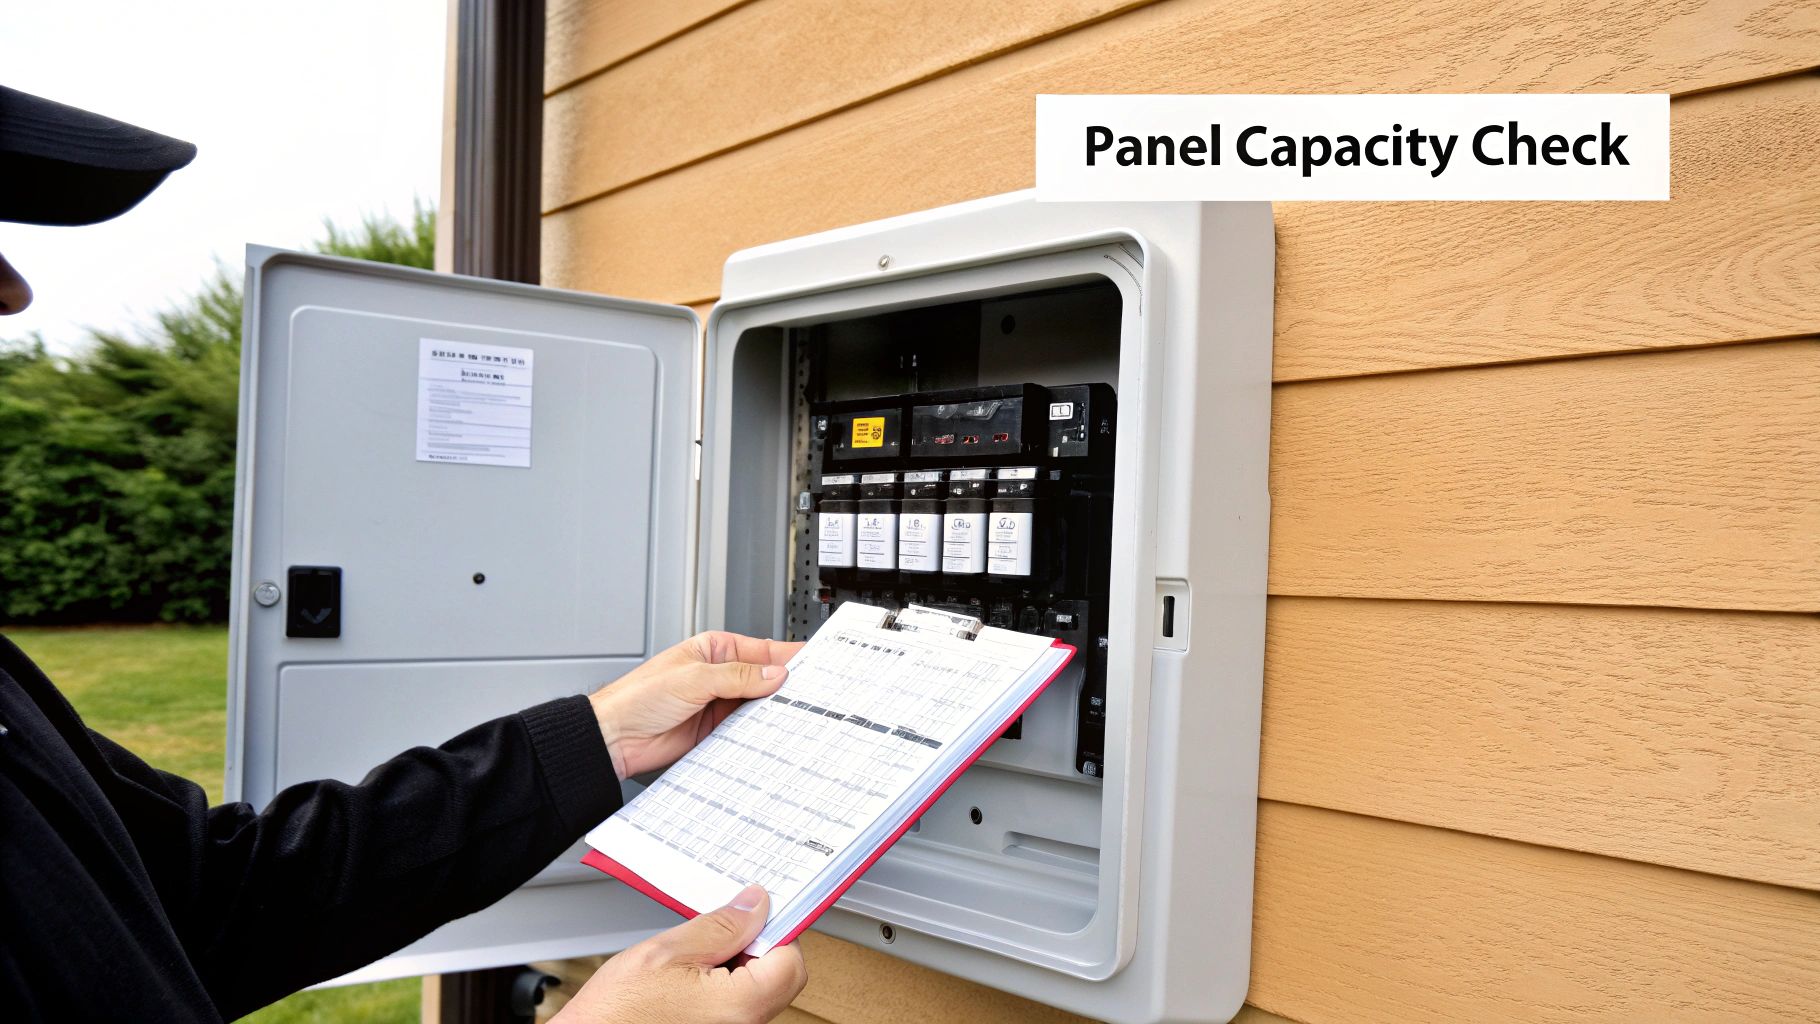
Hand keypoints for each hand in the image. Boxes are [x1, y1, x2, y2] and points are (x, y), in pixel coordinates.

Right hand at [551, 884, 807, 1023]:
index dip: (775, 929)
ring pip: (760, 991)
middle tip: (720, 933)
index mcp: (740, 1007)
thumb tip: (756, 904)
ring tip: (695, 959)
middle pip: (780, 978)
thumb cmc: (614, 1016)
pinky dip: (725, 986)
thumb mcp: (665, 953)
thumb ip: (720, 926)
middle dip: (757, 947)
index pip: (791, 960)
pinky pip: (739, 1006)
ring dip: (738, 966)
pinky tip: (692, 978)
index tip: (756, 911)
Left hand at [590, 632, 802, 778]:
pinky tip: (773, 733)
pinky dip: (760, 732)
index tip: (814, 662)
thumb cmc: (638, 697)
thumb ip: (738, 676)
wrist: (615, 738)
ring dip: (774, 711)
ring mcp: (719, 704)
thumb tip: (775, 674)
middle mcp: (719, 676)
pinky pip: (746, 730)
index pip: (761, 649)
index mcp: (714, 650)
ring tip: (797, 714)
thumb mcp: (693, 678)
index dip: (788, 655)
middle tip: (814, 693)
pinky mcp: (716, 731)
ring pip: (758, 706)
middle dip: (786, 686)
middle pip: (764, 679)